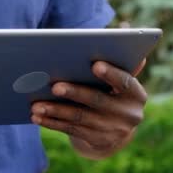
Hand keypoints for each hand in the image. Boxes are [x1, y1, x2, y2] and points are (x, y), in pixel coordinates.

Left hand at [31, 60, 147, 159]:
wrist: (116, 130)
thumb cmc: (113, 93)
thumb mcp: (119, 80)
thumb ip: (119, 62)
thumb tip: (126, 31)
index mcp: (136, 94)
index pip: (125, 81)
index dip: (111, 74)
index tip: (95, 65)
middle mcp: (128, 114)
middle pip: (97, 101)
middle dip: (74, 93)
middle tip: (54, 86)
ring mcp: (113, 130)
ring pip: (79, 117)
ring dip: (55, 111)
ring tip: (36, 105)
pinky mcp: (97, 141)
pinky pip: (71, 130)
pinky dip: (52, 123)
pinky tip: (36, 117)